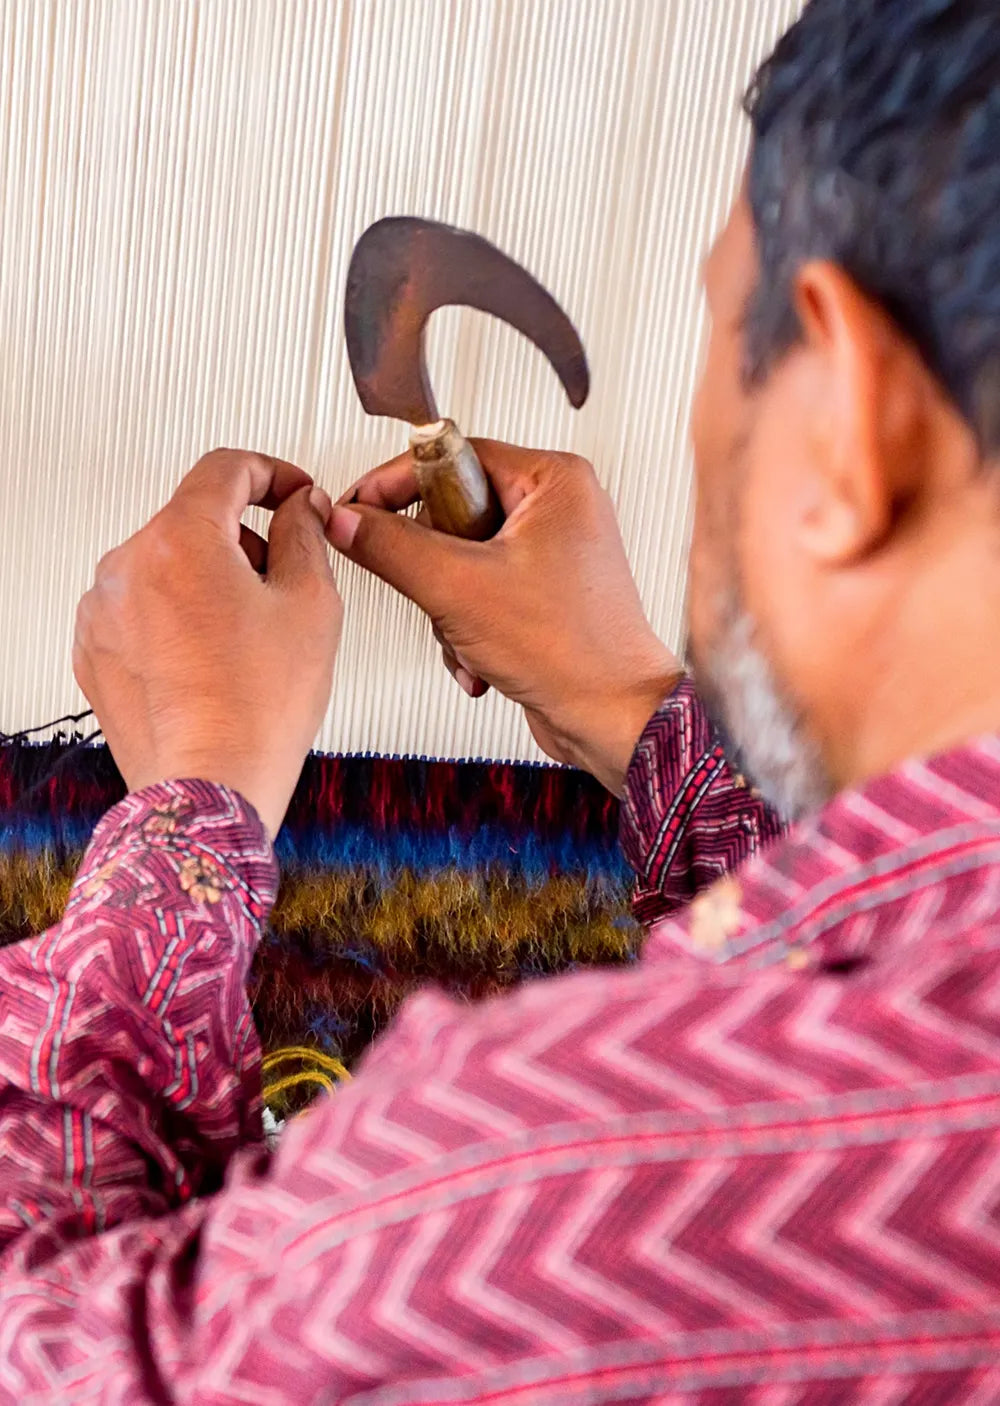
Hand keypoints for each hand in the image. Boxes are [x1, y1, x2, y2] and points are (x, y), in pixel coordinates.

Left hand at [74, 449, 341, 836]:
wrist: (210, 786)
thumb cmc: (257, 708)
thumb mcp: (311, 604)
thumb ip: (306, 535)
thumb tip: (302, 508)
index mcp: (180, 541)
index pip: (226, 468)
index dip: (273, 473)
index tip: (293, 494)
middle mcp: (127, 567)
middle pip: (194, 520)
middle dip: (244, 537)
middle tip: (284, 580)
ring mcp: (103, 612)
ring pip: (166, 566)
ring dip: (209, 579)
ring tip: (249, 634)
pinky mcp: (95, 651)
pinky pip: (141, 611)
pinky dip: (178, 618)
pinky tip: (215, 658)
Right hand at [327, 442, 679, 794]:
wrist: (612, 718)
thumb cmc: (573, 652)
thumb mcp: (457, 589)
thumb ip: (391, 547)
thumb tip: (348, 521)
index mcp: (554, 480)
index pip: (451, 454)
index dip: (397, 484)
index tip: (360, 509)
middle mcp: (559, 508)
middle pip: (450, 513)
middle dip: (433, 569)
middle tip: (445, 593)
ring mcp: (552, 552)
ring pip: (458, 559)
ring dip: (448, 609)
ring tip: (469, 637)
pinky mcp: (544, 592)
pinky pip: (478, 592)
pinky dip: (467, 629)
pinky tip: (479, 661)